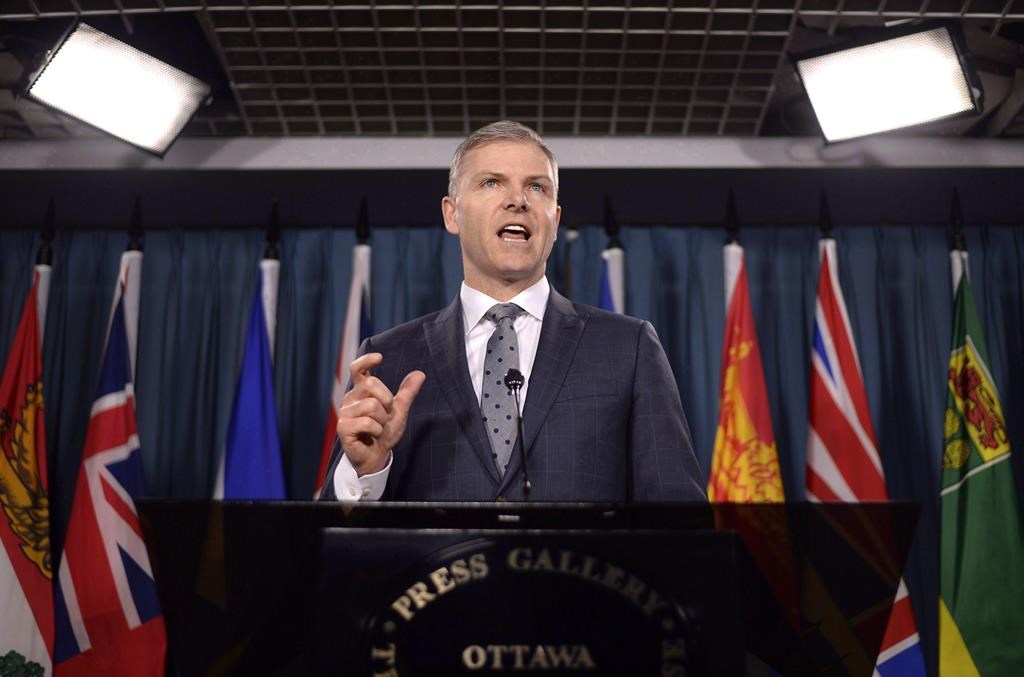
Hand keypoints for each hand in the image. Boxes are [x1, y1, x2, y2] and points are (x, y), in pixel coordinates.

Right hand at [337, 352, 425, 475]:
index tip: (379, 357)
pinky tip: (372, 436)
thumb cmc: (384, 433)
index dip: (366, 360)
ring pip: (371, 405)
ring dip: (382, 420)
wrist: (377, 456)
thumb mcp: (399, 411)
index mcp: (361, 392)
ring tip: (377, 429)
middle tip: (385, 416)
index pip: (357, 369)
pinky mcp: (343, 427)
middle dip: (386, 401)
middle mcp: (350, 399)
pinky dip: (376, 431)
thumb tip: (420, 373)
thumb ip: (407, 393)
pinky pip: (367, 422)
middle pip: (371, 384)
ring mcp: (344, 413)